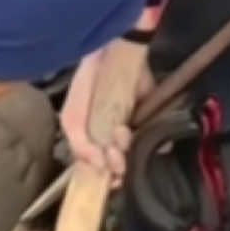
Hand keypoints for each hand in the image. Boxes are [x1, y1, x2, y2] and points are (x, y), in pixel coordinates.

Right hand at [59, 46, 152, 184]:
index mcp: (93, 137)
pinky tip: (135, 130)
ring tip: (121, 131)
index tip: (108, 177)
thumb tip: (101, 168)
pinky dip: (153, 141)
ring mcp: (134, 127)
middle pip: (120, 162)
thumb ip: (80, 146)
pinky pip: (157, 137)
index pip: (100, 167)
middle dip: (117, 164)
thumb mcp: (72, 118)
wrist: (111, 54)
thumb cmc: (87, 85)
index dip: (104, 176)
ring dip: (127, 147)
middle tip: (116, 156)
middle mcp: (114, 134)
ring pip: (136, 151)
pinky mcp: (153, 117)